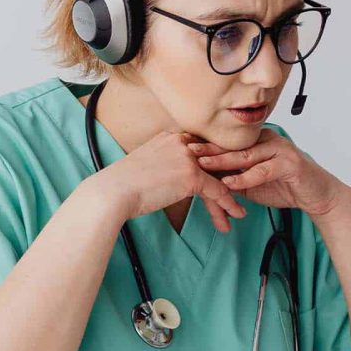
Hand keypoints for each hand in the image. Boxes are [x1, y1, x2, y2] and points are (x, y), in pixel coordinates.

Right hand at [89, 130, 246, 232]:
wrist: (113, 192)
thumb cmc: (122, 184)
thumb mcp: (145, 163)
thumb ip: (164, 163)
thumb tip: (169, 176)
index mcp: (171, 136)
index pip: (201, 150)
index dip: (214, 166)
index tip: (224, 179)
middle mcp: (182, 142)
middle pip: (212, 162)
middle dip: (226, 180)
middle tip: (237, 195)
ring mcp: (188, 157)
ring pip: (217, 177)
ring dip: (229, 196)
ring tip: (237, 212)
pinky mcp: (191, 175)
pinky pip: (218, 190)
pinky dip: (228, 204)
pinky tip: (235, 214)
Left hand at [188, 128, 345, 216]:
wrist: (317, 195)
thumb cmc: (286, 187)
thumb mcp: (254, 184)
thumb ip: (234, 180)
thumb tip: (206, 182)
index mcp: (258, 142)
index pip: (228, 143)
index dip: (206, 146)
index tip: (183, 149)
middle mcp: (268, 140)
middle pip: (233, 145)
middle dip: (208, 149)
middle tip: (185, 151)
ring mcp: (280, 150)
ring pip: (246, 156)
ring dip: (222, 160)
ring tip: (202, 165)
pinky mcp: (290, 163)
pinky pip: (263, 170)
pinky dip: (246, 177)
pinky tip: (230, 183)